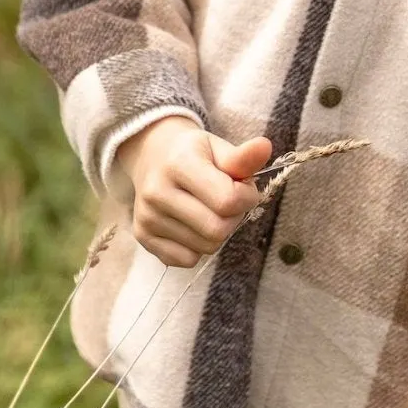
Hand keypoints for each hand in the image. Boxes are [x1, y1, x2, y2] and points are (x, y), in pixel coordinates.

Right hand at [120, 117, 272, 266]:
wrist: (152, 156)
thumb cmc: (193, 153)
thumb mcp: (218, 147)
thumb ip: (243, 157)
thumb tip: (264, 147)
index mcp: (179, 164)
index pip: (228, 201)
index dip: (247, 197)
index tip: (243, 188)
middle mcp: (157, 192)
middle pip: (217, 230)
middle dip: (233, 218)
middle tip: (228, 201)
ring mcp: (148, 217)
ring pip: (205, 247)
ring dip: (217, 232)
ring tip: (209, 209)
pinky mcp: (143, 237)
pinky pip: (187, 260)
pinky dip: (198, 246)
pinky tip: (192, 224)